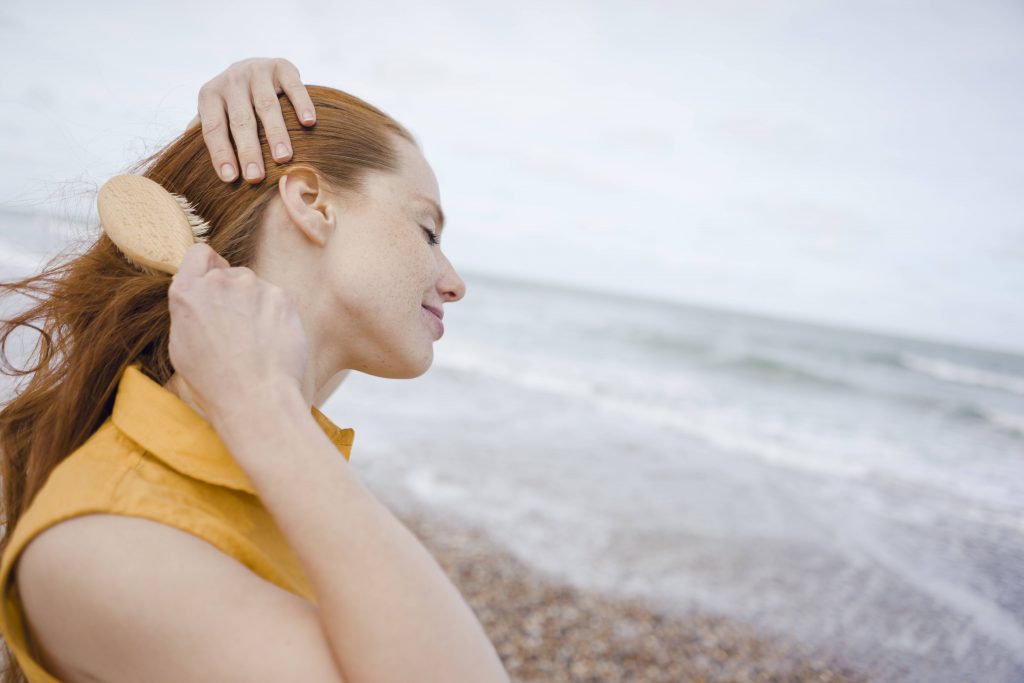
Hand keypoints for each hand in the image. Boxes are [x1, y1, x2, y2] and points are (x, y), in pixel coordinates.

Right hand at [167, 243, 309, 421]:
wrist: (256, 397)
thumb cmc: (215, 382)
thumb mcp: (182, 345)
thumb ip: (190, 310)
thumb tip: (200, 298)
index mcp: (186, 292)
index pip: (198, 254)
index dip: (208, 266)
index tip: (215, 280)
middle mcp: (219, 282)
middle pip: (230, 274)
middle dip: (233, 294)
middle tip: (237, 328)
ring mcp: (253, 286)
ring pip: (256, 288)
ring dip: (255, 305)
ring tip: (255, 341)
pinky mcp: (282, 297)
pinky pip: (277, 300)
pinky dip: (276, 315)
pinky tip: (272, 341)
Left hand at [187, 58, 316, 184]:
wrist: (253, 67)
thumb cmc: (233, 103)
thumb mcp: (214, 113)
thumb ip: (204, 134)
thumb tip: (191, 161)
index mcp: (210, 95)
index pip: (214, 128)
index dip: (220, 153)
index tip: (231, 178)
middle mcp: (231, 81)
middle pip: (240, 120)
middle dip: (248, 150)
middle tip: (256, 177)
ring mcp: (256, 71)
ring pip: (267, 106)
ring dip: (276, 133)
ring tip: (283, 158)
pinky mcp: (282, 66)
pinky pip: (293, 86)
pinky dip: (301, 104)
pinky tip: (308, 123)